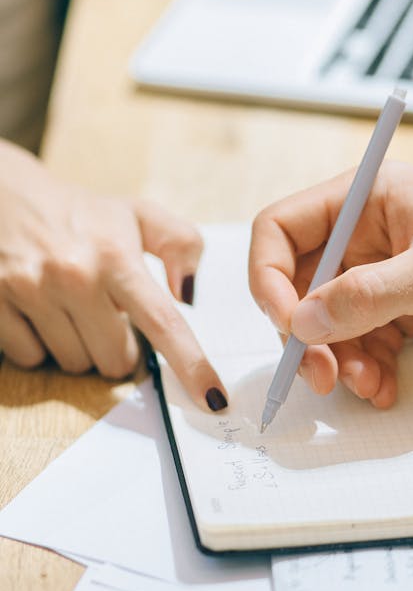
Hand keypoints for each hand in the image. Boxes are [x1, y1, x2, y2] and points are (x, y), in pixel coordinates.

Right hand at [0, 141, 226, 411]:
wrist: (2, 193)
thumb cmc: (79, 213)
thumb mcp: (137, 214)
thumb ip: (180, 244)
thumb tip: (189, 295)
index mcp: (117, 255)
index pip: (163, 322)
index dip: (191, 365)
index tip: (214, 397)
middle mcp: (75, 275)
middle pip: (116, 360)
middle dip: (118, 348)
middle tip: (107, 316)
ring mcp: (31, 290)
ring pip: (74, 363)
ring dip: (79, 346)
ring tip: (71, 308)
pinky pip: (31, 358)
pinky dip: (40, 345)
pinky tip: (39, 311)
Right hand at [250, 163, 412, 408]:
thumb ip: (368, 296)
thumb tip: (303, 322)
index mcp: (367, 198)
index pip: (283, 228)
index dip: (269, 276)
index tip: (286, 322)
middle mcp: (367, 235)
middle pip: (299, 285)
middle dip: (304, 332)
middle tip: (317, 373)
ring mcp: (384, 276)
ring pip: (328, 323)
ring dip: (336, 360)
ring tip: (364, 383)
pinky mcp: (403, 311)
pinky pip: (360, 344)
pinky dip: (364, 370)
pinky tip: (384, 387)